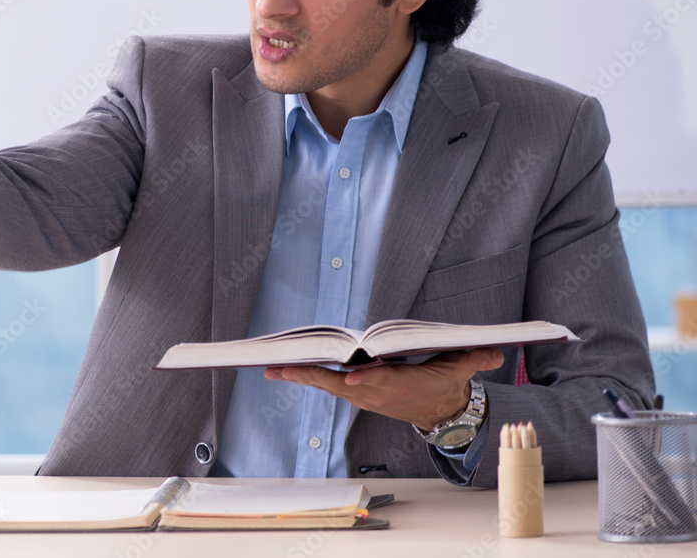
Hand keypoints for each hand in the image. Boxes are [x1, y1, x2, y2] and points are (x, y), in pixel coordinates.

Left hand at [264, 347, 503, 430]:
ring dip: (300, 377)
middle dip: (310, 377)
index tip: (347, 377)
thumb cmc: (446, 384)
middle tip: (280, 369)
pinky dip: (306, 377)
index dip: (363, 380)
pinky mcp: (356, 394)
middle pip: (339, 384)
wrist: (441, 414)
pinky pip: (327, 384)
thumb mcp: (462, 369)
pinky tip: (286, 369)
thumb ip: (474, 357)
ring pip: (327, 385)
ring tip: (272, 368)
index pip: (379, 381)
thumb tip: (494, 351)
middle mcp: (375, 392)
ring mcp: (363, 395)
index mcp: (400, 385)